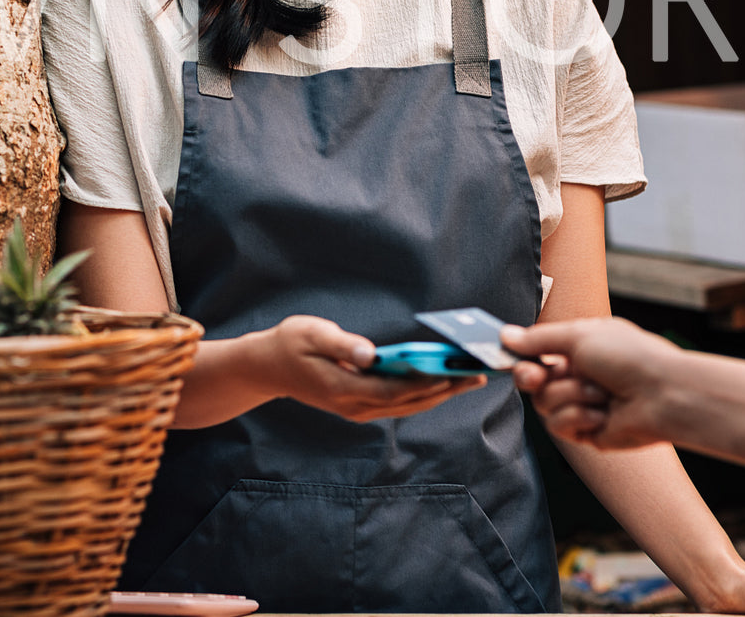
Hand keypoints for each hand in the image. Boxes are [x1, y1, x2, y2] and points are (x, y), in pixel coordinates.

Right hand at [254, 315, 483, 421]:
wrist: (267, 367)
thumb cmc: (289, 344)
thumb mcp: (311, 334)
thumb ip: (342, 343)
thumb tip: (370, 353)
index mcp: (343, 389)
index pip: (392, 391)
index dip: (423, 384)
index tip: (452, 373)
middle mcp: (353, 406)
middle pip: (406, 403)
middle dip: (444, 390)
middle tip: (477, 378)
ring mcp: (356, 409)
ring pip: (405, 407)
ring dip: (438, 394)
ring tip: (468, 380)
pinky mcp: (358, 405)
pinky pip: (397, 403)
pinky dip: (422, 394)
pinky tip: (441, 382)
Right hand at [502, 317, 681, 448]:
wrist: (664, 395)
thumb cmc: (630, 357)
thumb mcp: (579, 335)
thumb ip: (539, 339)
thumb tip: (505, 336)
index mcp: (578, 350)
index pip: (536, 354)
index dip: (520, 357)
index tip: (506, 358)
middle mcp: (578, 377)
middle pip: (532, 382)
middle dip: (532, 378)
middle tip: (536, 376)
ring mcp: (582, 405)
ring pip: (544, 403)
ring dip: (570, 395)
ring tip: (600, 392)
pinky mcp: (587, 433)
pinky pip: (559, 426)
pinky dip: (578, 417)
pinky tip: (601, 413)